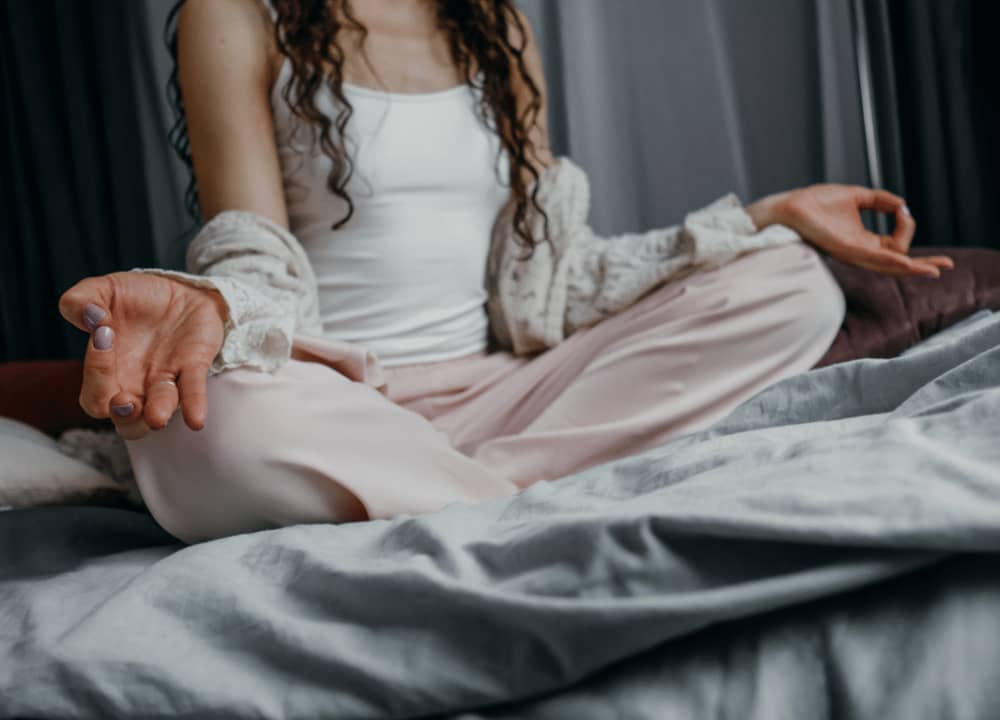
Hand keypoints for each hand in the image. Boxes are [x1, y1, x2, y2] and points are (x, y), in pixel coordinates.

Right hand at [58, 272, 227, 439]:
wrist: (180, 289)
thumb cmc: (135, 298)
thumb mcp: (103, 291)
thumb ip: (81, 300)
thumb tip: (89, 315)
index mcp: (108, 374)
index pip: (95, 394)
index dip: (96, 373)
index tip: (103, 333)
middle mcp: (135, 386)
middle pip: (123, 418)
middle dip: (122, 414)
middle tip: (123, 401)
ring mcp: (165, 380)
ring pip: (158, 412)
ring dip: (157, 414)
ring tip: (156, 416)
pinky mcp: (194, 368)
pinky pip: (193, 393)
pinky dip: (194, 405)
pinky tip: (196, 420)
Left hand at [748, 185, 953, 277]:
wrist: (790, 206)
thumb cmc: (815, 203)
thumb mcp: (856, 197)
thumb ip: (880, 200)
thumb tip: (902, 203)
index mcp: (864, 241)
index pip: (897, 243)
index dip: (907, 226)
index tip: (902, 208)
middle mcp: (860, 251)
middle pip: (898, 263)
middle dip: (922, 265)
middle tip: (946, 266)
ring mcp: (852, 253)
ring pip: (888, 265)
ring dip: (912, 267)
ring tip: (934, 270)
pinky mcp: (843, 250)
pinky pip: (871, 258)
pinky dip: (890, 260)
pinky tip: (906, 262)